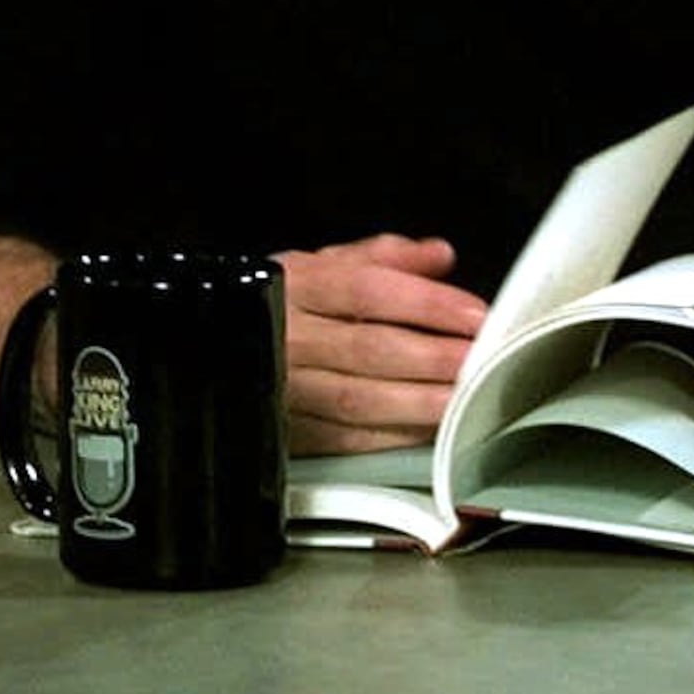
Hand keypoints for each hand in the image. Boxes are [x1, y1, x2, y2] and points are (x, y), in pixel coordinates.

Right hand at [273, 233, 487, 453]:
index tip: (473, 313)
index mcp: (295, 285)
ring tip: (467, 397)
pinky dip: (393, 436)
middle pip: (370, 347)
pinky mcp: (288, 430)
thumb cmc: (274, 305)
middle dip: (435, 357)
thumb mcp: (317, 264)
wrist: (210, 346)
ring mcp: (284, 386)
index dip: (425, 302)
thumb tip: (438, 255)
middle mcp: (287, 335)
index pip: (367, 289)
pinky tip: (428, 429)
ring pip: (361, 399)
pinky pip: (346, 438)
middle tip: (484, 359)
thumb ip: (381, 257)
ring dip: (422, 401)